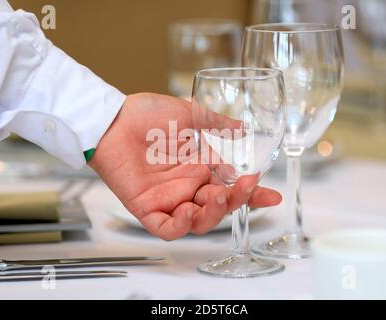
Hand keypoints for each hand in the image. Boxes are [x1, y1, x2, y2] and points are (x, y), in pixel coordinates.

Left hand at [90, 93, 281, 239]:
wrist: (113, 118)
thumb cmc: (147, 115)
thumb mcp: (189, 115)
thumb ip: (217, 123)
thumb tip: (244, 127)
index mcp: (200, 166)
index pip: (232, 185)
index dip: (252, 193)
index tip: (272, 195)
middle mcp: (188, 185)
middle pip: (220, 205)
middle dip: (237, 199)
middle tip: (245, 186)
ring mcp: (169, 198)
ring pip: (198, 220)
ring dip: (214, 213)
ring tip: (219, 196)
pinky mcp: (147, 207)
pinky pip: (166, 228)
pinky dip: (179, 226)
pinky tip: (187, 211)